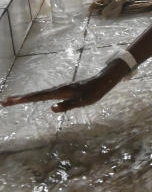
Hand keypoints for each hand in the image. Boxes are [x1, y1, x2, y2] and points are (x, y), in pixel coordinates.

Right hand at [1, 62, 125, 111]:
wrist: (102, 82)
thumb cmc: (93, 93)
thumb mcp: (82, 101)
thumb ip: (68, 105)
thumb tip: (52, 109)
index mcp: (59, 92)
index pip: (38, 97)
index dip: (24, 99)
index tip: (11, 101)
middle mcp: (56, 90)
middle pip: (34, 95)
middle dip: (19, 98)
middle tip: (4, 102)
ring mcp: (58, 90)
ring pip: (38, 94)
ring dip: (25, 97)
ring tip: (12, 100)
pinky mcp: (61, 91)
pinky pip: (44, 94)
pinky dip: (34, 96)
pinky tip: (31, 99)